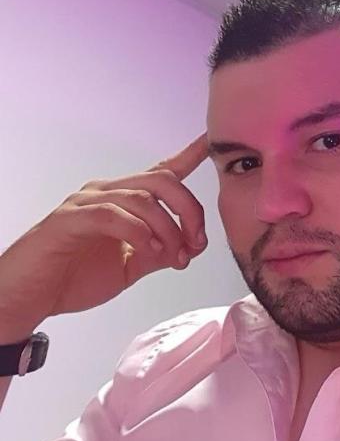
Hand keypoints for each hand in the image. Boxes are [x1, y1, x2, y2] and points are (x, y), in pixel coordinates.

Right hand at [0, 133, 209, 340]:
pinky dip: (139, 232)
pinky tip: (150, 250)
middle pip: (162, 181)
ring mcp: (86, 202)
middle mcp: (106, 192)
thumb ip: (160, 251)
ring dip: (168, 229)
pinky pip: (112, 215)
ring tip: (174, 256)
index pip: (161, 172)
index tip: (210, 142)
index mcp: (123, 200)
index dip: (188, 156)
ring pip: (143, 198)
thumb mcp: (131, 266)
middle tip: (196, 243)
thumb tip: (192, 245)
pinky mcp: (70, 219)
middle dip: (189, 210)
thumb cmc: (75, 277)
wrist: (28, 299)